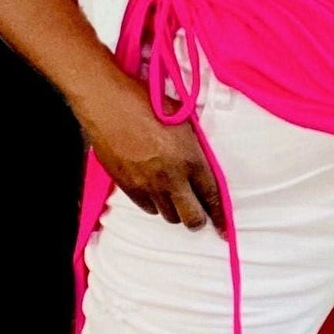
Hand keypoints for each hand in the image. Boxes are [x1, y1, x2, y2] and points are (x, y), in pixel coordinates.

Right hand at [74, 72, 226, 236]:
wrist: (109, 104)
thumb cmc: (147, 102)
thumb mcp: (183, 121)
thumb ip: (195, 148)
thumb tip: (201, 165)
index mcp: (191, 160)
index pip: (213, 197)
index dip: (220, 217)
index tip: (224, 230)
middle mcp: (172, 178)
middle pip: (192, 218)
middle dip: (198, 221)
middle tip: (199, 217)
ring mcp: (148, 185)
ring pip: (169, 216)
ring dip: (175, 210)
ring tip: (174, 198)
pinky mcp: (128, 187)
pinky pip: (147, 209)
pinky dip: (154, 205)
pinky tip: (154, 192)